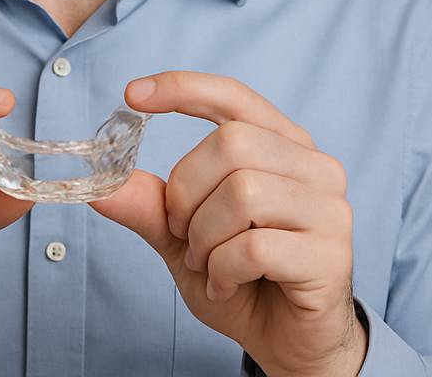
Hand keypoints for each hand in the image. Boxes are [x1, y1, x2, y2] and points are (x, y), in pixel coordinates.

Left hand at [91, 72, 365, 376]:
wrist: (289, 342)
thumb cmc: (244, 280)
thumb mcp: (184, 238)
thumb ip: (151, 206)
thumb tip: (99, 186)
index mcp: (283, 146)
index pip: (233, 97)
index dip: (183, 88)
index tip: (132, 95)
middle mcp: (315, 167)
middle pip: (230, 144)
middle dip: (187, 194)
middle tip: (185, 236)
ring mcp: (330, 208)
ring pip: (243, 193)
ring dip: (205, 238)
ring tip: (208, 265)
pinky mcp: (331, 253)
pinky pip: (255, 246)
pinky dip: (223, 270)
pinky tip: (227, 284)